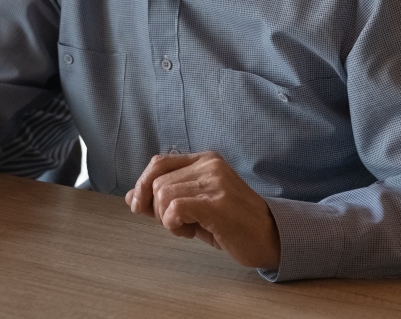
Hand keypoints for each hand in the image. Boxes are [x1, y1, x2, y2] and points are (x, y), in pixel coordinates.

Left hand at [125, 151, 280, 269]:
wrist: (271, 239)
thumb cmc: (230, 224)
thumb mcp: (192, 208)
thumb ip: (162, 199)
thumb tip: (130, 197)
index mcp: (205, 160)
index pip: (159, 163)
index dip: (142, 184)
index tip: (139, 206)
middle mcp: (210, 165)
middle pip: (157, 182)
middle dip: (157, 208)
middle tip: (178, 224)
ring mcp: (215, 182)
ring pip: (163, 194)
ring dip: (167, 219)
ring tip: (188, 228)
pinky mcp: (217, 202)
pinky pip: (175, 207)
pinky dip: (173, 224)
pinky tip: (189, 232)